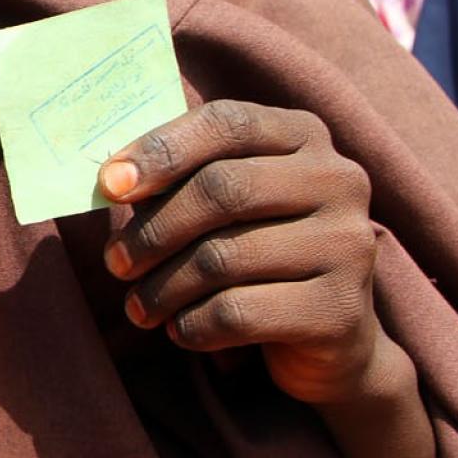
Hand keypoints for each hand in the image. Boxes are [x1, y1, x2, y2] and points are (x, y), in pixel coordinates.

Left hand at [100, 100, 387, 405]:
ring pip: (223, 258)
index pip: (227, 122)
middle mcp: (338, 180)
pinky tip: (179, 329)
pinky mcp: (340, 308)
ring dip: (162, 287)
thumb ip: (176, 180)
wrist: (331, 335)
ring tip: (139, 307)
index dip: (162, 150)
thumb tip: (110, 180)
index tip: (109, 185)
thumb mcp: (223, 204)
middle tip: (115, 261)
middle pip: (222, 189)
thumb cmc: (255, 251)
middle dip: (153, 230)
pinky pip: (238, 313)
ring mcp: (348, 243)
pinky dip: (191, 324)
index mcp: (304, 136)